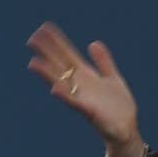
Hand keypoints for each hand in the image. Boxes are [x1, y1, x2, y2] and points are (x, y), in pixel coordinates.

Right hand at [27, 21, 144, 156]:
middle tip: (31, 39)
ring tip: (34, 63)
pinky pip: (75, 102)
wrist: (126, 128)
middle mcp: (81, 85)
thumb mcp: (112, 78)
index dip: (58, 42)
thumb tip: (93, 42)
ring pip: (62, 83)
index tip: (45, 28)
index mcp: (88, 76)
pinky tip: (55, 88)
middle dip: (48, 53)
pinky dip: (65, 95)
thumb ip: (103, 62)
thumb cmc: (118, 105)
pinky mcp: (90, 111)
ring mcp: (83, 98)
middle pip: (61, 65)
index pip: (69, 55)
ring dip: (49, 74)